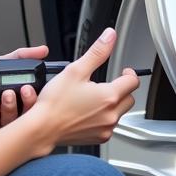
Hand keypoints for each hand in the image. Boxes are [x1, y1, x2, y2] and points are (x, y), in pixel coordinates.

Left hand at [0, 43, 48, 136]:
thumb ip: (20, 57)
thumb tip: (43, 50)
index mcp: (17, 100)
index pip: (32, 103)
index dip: (32, 98)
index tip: (27, 88)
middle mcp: (9, 113)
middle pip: (23, 117)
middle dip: (18, 106)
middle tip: (10, 94)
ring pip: (6, 123)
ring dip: (2, 111)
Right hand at [30, 27, 138, 146]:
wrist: (42, 128)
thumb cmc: (55, 103)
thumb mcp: (75, 70)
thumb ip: (97, 52)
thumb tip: (109, 37)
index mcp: (109, 96)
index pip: (133, 82)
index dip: (128, 73)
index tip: (122, 72)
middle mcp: (111, 115)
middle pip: (129, 98)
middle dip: (121, 89)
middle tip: (106, 85)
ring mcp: (106, 128)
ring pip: (120, 112)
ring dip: (113, 104)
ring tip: (94, 99)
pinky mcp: (99, 138)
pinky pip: (110, 126)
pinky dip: (104, 118)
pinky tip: (88, 112)